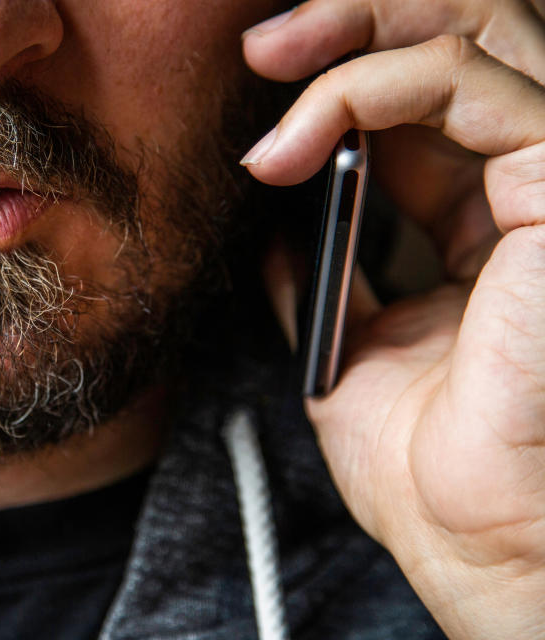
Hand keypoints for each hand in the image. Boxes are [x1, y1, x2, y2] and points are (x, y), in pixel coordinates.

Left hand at [242, 2, 544, 637]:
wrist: (469, 537)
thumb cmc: (427, 464)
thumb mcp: (352, 343)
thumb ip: (328, 269)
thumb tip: (276, 220)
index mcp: (481, 222)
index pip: (422, 99)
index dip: (346, 68)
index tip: (265, 74)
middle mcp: (523, 189)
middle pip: (462, 38)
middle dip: (356, 18)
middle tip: (266, 45)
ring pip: (475, 33)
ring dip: (356, 31)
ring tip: (271, 64)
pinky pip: (470, 82)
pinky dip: (371, 86)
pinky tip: (299, 133)